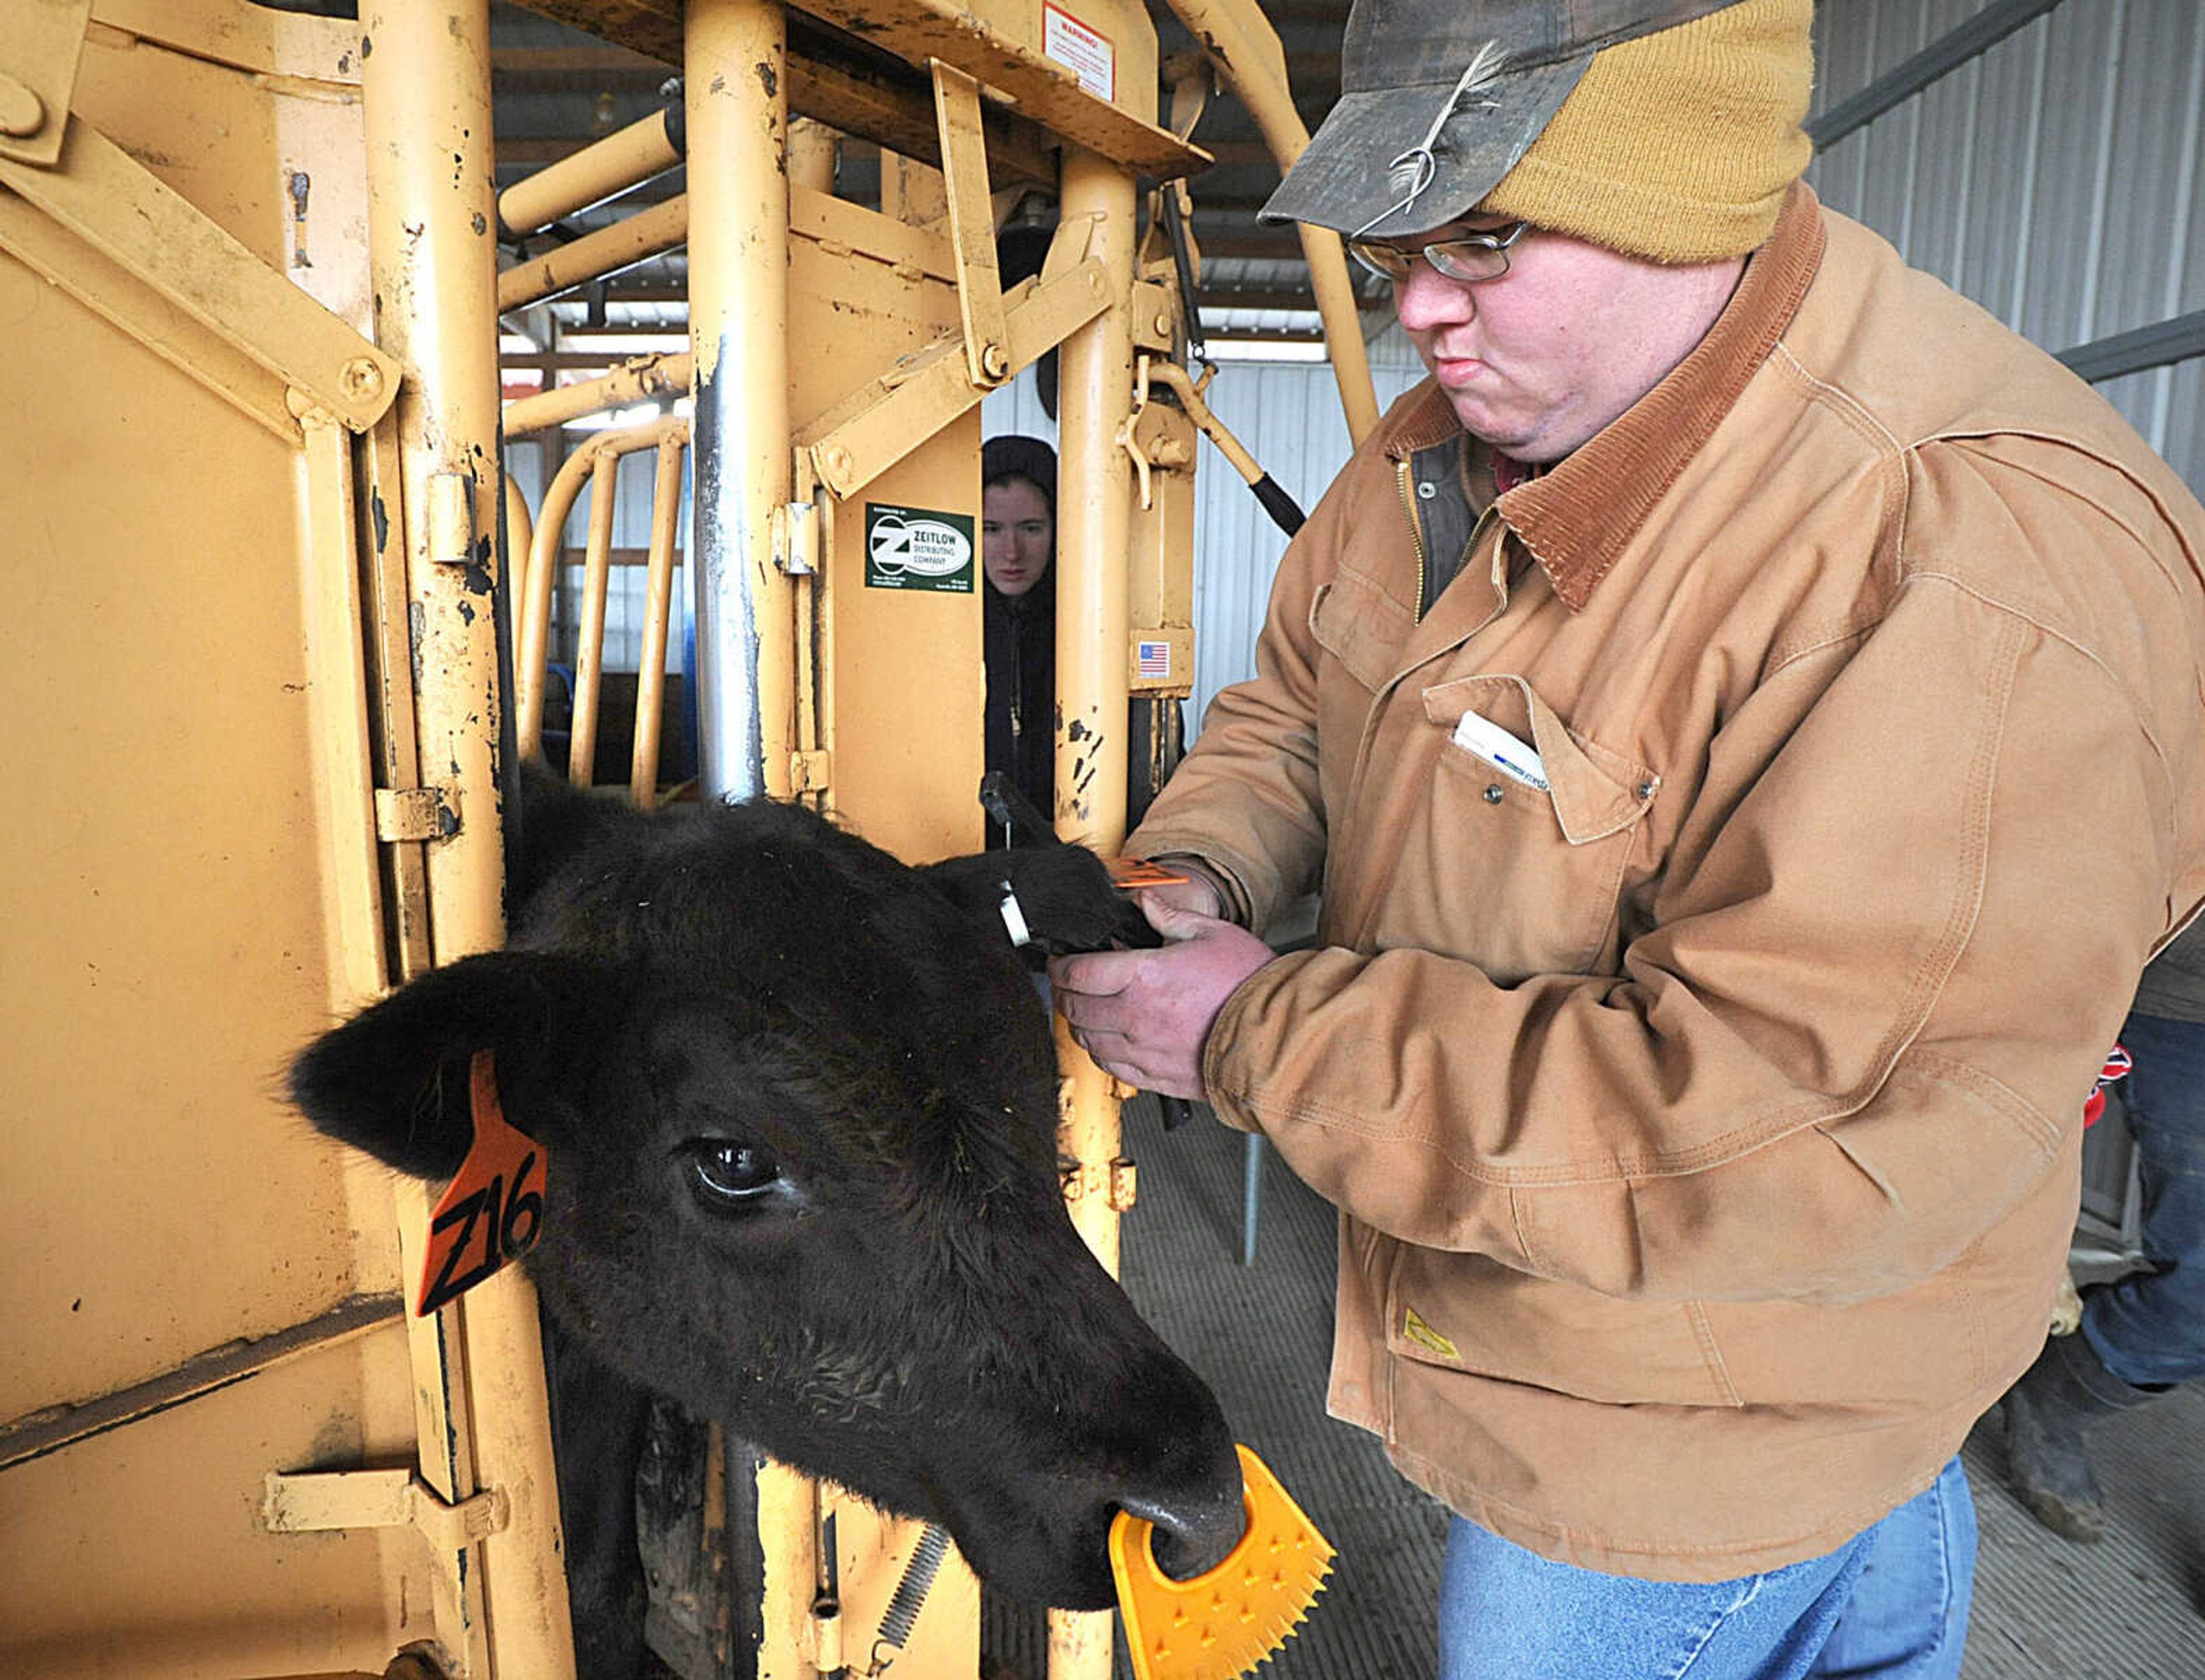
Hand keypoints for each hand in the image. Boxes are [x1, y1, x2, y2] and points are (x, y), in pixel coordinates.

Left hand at [1047, 893, 1274, 1099]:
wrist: (1276, 1034)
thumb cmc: (1248, 984)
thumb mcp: (1211, 933)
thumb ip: (1169, 916)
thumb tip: (1145, 902)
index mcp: (1144, 976)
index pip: (1077, 972)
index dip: (1059, 965)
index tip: (1060, 960)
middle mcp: (1135, 1016)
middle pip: (1074, 1007)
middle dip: (1063, 991)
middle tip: (1066, 982)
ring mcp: (1142, 1050)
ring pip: (1087, 1040)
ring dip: (1078, 1023)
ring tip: (1085, 1009)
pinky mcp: (1154, 1076)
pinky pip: (1110, 1067)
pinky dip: (1100, 1051)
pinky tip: (1108, 1039)